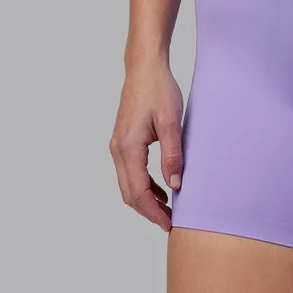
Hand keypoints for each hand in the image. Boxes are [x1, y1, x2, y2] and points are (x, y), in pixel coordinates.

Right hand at [110, 58, 184, 232]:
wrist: (144, 68)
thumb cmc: (159, 90)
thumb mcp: (172, 122)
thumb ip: (173, 155)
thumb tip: (175, 186)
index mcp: (128, 146)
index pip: (138, 191)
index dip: (153, 212)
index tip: (169, 224)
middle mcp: (118, 149)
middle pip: (128, 193)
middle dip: (148, 211)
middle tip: (170, 223)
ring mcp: (117, 145)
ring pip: (127, 184)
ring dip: (145, 200)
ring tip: (168, 210)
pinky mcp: (122, 141)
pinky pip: (129, 172)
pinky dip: (143, 186)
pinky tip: (161, 190)